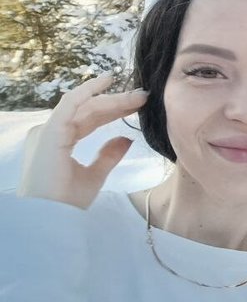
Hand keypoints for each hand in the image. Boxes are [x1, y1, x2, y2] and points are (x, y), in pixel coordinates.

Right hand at [18, 74, 147, 207]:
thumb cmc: (67, 202)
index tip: (138, 104)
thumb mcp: (94, 176)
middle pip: (88, 111)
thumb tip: (125, 138)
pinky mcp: (50, 132)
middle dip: (117, 102)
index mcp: (58, 142)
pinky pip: (71, 105)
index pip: (89, 120)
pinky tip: (107, 82)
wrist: (52, 219)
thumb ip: (107, 156)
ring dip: (112, 99)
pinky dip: (89, 91)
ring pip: (84, 106)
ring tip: (138, 94)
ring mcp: (48, 130)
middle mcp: (50, 132)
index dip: (113, 110)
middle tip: (144, 95)